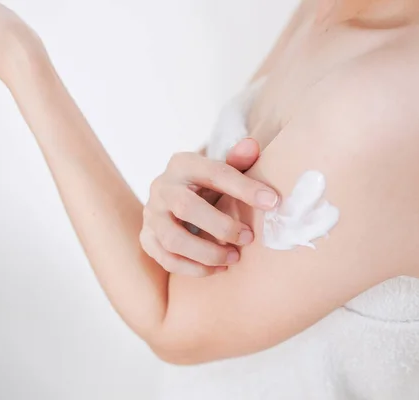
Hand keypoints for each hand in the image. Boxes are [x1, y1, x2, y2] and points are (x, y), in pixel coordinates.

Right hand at [140, 138, 277, 276]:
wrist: (171, 197)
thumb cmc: (203, 184)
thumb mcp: (219, 169)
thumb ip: (236, 160)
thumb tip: (252, 146)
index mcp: (183, 164)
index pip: (214, 173)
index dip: (244, 188)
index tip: (272, 202)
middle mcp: (162, 187)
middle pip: (186, 207)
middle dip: (221, 226)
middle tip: (248, 238)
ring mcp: (151, 214)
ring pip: (173, 239)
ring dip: (207, 253)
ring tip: (234, 258)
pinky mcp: (146, 237)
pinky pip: (166, 259)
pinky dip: (194, 269)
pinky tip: (218, 268)